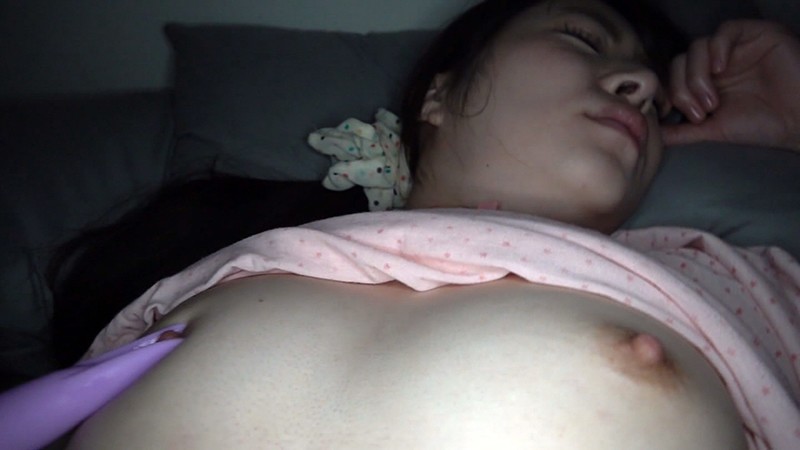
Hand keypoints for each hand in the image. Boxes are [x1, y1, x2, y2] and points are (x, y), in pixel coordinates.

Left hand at [662, 20, 799, 150]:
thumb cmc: (762, 126)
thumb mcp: (714, 130)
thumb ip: (683, 131)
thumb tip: (654, 135)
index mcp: (705, 82)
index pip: (674, 76)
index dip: (672, 93)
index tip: (685, 116)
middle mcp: (717, 63)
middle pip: (681, 62)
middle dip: (683, 89)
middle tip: (701, 112)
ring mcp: (734, 49)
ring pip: (697, 47)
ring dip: (697, 76)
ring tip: (713, 102)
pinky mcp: (755, 34)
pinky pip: (725, 30)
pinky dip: (717, 49)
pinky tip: (721, 70)